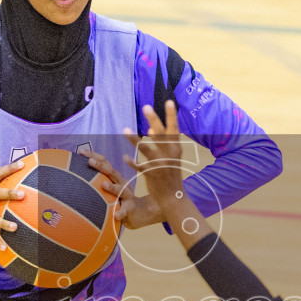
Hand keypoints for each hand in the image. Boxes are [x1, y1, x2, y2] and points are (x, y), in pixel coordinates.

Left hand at [75, 143, 162, 229]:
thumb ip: (95, 181)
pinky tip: (116, 215)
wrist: (138, 212)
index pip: (104, 162)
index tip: (80, 151)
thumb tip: (73, 175)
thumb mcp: (108, 187)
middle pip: (111, 171)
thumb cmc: (116, 198)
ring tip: (104, 185)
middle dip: (100, 165)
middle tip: (90, 161)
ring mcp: (126, 195)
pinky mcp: (130, 208)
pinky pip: (125, 210)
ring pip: (120, 189)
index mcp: (114, 176)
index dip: (93, 155)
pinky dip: (121, 212)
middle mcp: (121, 182)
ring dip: (112, 187)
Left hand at [123, 101, 186, 218]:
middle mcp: (169, 155)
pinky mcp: (152, 175)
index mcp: (176, 149)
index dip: (172, 116)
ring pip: (147, 149)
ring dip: (135, 139)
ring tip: (125, 129)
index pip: (175, 129)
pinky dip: (132, 162)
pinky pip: (140, 166)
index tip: (169, 101)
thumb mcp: (171, 158)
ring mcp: (161, 165)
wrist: (173, 198)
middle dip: (154, 120)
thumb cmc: (171, 175)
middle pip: (161, 135)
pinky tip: (126, 157)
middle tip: (146, 107)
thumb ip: (162, 143)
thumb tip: (151, 127)